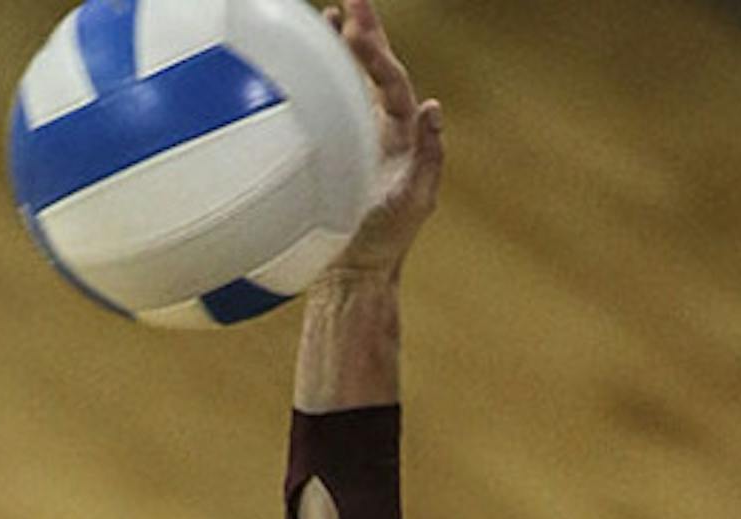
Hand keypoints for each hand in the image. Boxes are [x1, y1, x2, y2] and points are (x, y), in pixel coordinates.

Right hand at [321, 0, 443, 279]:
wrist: (352, 271)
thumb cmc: (384, 242)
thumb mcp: (414, 202)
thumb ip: (429, 157)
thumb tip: (433, 106)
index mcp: (404, 135)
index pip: (393, 83)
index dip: (377, 57)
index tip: (353, 31)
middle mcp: (384, 127)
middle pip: (378, 68)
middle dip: (366, 28)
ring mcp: (358, 135)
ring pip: (354, 80)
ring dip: (345, 44)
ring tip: (333, 13)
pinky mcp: (334, 149)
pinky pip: (329, 104)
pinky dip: (322, 77)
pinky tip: (308, 57)